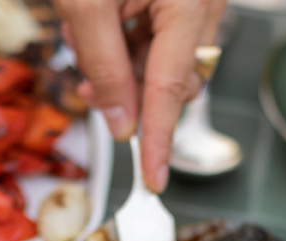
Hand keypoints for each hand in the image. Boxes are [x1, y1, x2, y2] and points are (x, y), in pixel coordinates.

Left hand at [55, 0, 227, 191]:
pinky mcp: (184, 1)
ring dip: (124, 69)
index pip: (170, 88)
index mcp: (186, 3)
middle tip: (87, 86)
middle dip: (128, 94)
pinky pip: (163, 42)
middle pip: (173, 81)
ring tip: (83, 39)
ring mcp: (196, 3)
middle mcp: (202, 5)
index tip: (154, 178)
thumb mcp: (85, 5)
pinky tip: (102, 28)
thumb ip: (104, 66)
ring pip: (166, 65)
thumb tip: (122, 122)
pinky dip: (131, 47)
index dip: (158, 140)